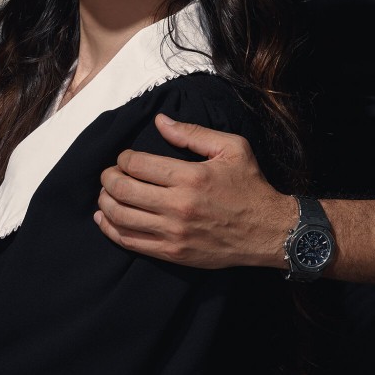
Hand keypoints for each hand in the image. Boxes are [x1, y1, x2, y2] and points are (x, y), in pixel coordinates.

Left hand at [94, 114, 297, 268]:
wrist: (269, 231)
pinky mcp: (173, 253)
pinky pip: (130, 242)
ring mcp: (173, 233)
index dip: (123, 158)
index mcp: (191, 177)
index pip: (137, 165)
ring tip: (107, 194)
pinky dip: (111, 230)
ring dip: (105, 202)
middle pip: (122, 190)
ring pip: (121, 217)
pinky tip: (105, 219)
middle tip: (109, 173)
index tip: (125, 158)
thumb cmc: (250, 187)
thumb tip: (160, 121)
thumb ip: (193, 133)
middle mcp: (178, 206)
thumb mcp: (231, 149)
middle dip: (108, 178)